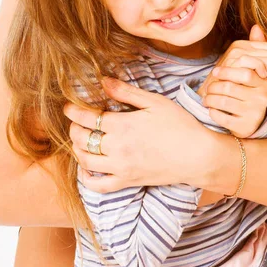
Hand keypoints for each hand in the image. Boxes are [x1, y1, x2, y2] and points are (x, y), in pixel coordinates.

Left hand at [64, 80, 213, 193]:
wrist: (198, 155)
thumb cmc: (179, 124)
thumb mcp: (154, 101)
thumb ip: (126, 92)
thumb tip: (102, 81)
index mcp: (122, 125)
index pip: (87, 118)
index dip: (74, 111)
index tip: (68, 106)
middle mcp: (117, 148)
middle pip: (82, 139)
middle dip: (74, 128)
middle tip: (75, 121)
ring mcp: (121, 167)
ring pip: (86, 161)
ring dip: (77, 149)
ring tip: (79, 140)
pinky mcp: (128, 181)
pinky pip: (99, 185)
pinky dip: (87, 178)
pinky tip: (87, 168)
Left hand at [199, 25, 266, 137]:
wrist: (249, 122)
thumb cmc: (246, 91)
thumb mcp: (250, 71)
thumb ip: (253, 49)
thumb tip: (256, 26)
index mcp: (263, 83)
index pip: (245, 73)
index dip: (227, 71)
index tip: (215, 71)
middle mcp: (261, 99)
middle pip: (231, 86)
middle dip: (215, 85)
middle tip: (207, 86)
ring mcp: (253, 114)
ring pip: (223, 101)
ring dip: (210, 98)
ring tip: (205, 97)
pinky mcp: (244, 127)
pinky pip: (222, 117)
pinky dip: (212, 113)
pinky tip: (211, 110)